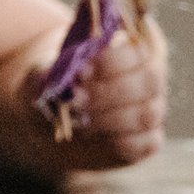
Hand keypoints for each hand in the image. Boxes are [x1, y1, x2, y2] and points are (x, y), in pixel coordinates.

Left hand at [25, 21, 166, 167]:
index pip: (138, 50)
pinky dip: (115, 141)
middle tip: (75, 99)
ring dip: (109, 118)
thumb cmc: (50, 90)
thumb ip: (54, 73)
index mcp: (128, 52)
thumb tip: (71, 79)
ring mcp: (151, 110)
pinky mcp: (146, 140)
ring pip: (146, 114)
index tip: (82, 71)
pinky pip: (142, 143)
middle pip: (148, 82)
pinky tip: (92, 136)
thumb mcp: (43, 76)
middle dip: (108, 92)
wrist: (47, 126)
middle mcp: (147, 79)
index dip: (113, 61)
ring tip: (79, 120)